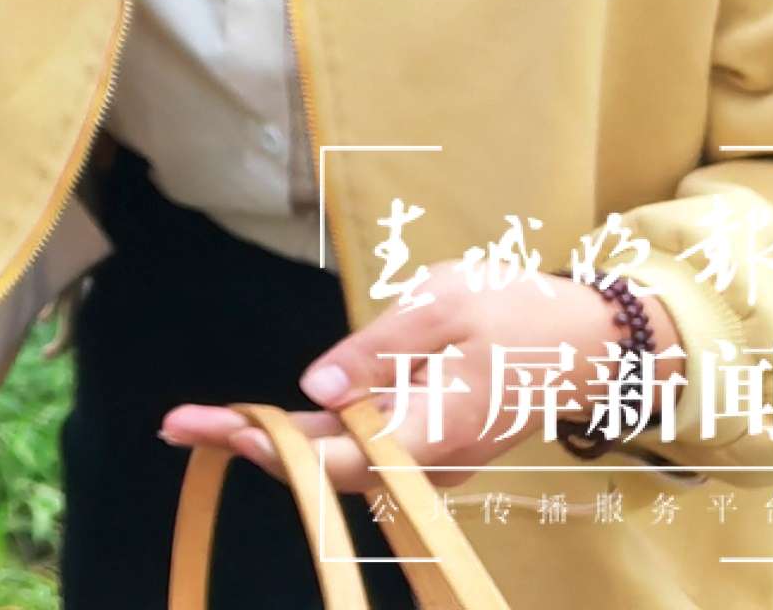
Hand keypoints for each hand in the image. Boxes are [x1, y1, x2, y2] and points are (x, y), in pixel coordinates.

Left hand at [167, 268, 671, 489]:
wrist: (595, 345)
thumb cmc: (520, 313)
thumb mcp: (445, 307)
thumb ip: (378, 349)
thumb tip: (314, 386)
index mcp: (436, 429)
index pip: (340, 454)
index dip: (274, 445)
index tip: (218, 425)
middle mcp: (430, 461)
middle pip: (327, 466)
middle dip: (250, 444)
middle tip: (177, 425)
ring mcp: (433, 461)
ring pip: (340, 463)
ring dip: (272, 444)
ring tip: (203, 424)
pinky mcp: (431, 447)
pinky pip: (362, 453)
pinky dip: (309, 441)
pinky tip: (265, 423)